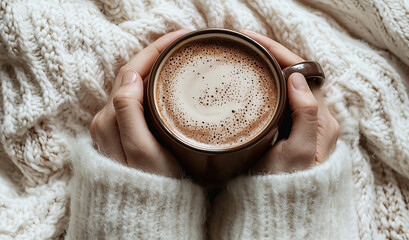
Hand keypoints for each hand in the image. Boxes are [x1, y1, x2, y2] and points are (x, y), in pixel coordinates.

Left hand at [89, 30, 189, 177]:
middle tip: (184, 44)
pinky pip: (138, 99)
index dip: (154, 51)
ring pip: (135, 85)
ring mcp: (117, 126)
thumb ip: (130, 114)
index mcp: (110, 120)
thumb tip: (130, 76)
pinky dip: (153, 84)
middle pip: (132, 75)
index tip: (179, 38)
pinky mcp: (127, 132)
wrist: (146, 215)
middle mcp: (109, 119)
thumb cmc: (150, 186)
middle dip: (156, 54)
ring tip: (178, 57)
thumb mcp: (141, 151)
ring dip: (154, 67)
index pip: (131, 72)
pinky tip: (167, 82)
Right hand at [241, 30, 339, 173]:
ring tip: (247, 59)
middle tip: (246, 47)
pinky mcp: (288, 132)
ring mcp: (301, 125)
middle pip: (294, 76)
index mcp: (322, 120)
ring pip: (286, 87)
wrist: (283, 210)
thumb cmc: (290, 185)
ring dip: (268, 70)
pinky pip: (279, 100)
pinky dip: (265, 87)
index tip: (254, 42)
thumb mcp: (299, 151)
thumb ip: (306, 114)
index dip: (279, 54)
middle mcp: (315, 119)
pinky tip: (251, 84)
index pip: (302, 74)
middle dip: (272, 57)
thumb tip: (296, 78)